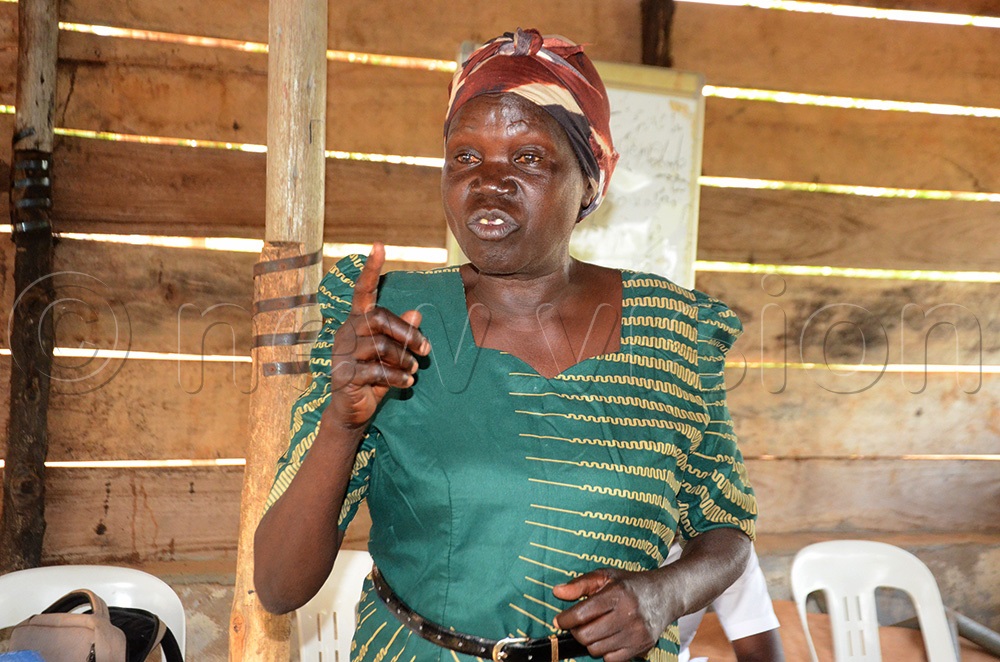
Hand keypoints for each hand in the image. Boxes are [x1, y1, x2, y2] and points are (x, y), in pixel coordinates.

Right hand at [325, 242, 430, 430]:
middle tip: (426, 351)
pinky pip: (376, 370)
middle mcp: (346, 332)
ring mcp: (343, 353)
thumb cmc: (375, 376)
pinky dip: (396, 377)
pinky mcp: (344, 374)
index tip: (379, 245)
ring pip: (380, 346)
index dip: (371, 269)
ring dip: (404, 359)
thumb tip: (417, 313)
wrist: (353, 410)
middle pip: (380, 319)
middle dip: (408, 334)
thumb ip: (403, 334)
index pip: (363, 291)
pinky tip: (407, 383)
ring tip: (414, 370)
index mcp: (358, 321)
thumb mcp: (394, 354)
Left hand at [553, 568, 676, 661]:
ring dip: (590, 642)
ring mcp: (636, 632)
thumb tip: (557, 592)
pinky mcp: (642, 646)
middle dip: (577, 631)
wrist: (665, 596)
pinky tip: (609, 638)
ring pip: (597, 649)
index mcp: (617, 594)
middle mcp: (628, 614)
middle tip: (579, 625)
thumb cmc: (630, 585)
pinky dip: (605, 651)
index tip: (560, 620)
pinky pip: (611, 659)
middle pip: (586, 636)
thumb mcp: (605, 576)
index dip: (565, 619)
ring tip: (596, 629)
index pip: (582, 613)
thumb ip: (580, 584)